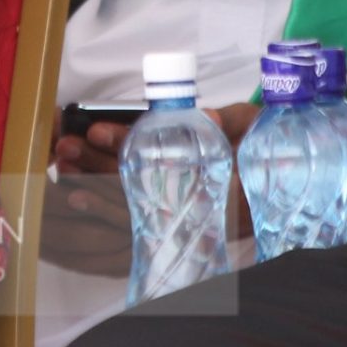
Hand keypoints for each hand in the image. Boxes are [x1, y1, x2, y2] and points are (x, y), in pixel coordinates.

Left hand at [44, 105, 262, 272]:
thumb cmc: (265, 150)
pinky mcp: (172, 230)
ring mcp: (183, 221)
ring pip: (130, 205)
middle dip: (98, 163)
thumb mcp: (255, 127)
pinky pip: (133, 223)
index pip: (161, 158)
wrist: (281, 190)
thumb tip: (204, 116)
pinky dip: (101, 210)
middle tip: (67, 144)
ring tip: (64, 163)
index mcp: (215, 175)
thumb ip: (229, 121)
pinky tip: (75, 197)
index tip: (96, 129)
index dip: (127, 143)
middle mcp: (196, 203)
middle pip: (137, 184)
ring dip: (92, 182)